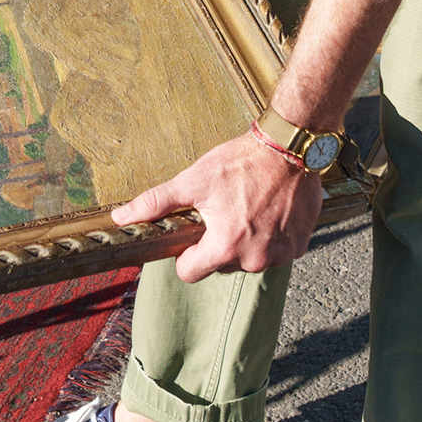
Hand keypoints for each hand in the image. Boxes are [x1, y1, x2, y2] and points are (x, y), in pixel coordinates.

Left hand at [110, 132, 322, 282]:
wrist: (289, 148)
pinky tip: (267, 210)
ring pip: (248, 258)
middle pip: (220, 264)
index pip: (190, 272)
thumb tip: (122, 217)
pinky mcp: (299, 246)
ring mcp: (280, 255)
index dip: (185, 253)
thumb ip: (156, 203)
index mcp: (224, 247)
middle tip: (223, 210)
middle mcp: (255, 259)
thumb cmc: (242, 162)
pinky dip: (269, 236)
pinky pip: (275, 251)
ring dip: (244, 240)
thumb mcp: (193, 180)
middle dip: (218, 242)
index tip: (191, 233)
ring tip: (246, 207)